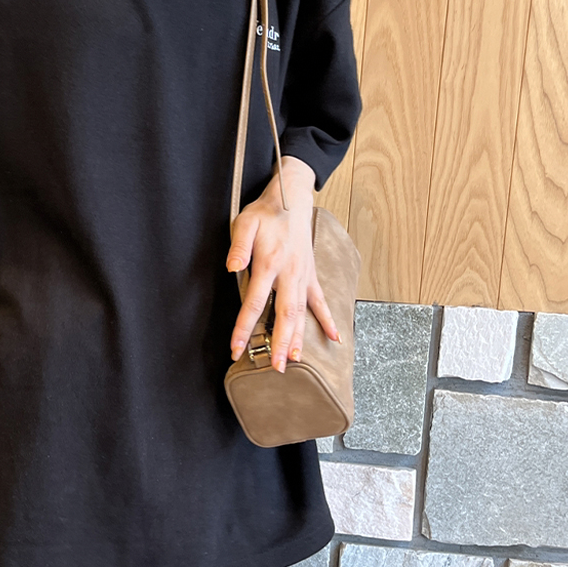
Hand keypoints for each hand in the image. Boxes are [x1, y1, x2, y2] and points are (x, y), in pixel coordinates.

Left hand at [226, 156, 341, 370]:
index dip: (245, 327)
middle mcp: (290, 274)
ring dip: (299, 337)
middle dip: (280, 343)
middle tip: (276, 367)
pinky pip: (320, 301)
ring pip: (302, 313)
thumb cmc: (264, 213)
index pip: (255, 303)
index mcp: (270, 264)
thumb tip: (232, 267)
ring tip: (295, 360)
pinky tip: (335, 338)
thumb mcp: (244, 223)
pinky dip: (327, 319)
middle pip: (285, 314)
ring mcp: (303, 276)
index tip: (237, 348)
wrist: (291, 199)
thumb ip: (239, 247)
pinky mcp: (310, 275)